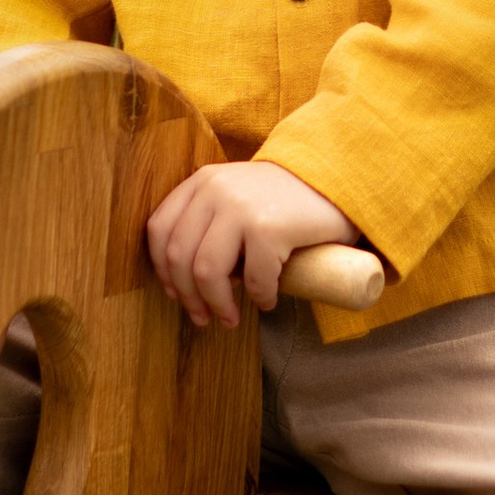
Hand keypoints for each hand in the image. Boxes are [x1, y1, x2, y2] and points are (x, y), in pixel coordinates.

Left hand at [145, 164, 360, 328]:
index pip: (160, 230)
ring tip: (231, 318)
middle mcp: (215, 190)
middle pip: (180, 257)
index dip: (163, 270)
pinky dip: (261, 298)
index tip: (176, 294)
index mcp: (201, 182)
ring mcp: (241, 207)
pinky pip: (255, 279)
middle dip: (189, 298)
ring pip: (207, 273)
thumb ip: (207, 221)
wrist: (334, 176)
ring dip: (218, 305)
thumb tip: (184, 281)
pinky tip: (269, 300)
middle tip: (205, 318)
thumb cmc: (282, 199)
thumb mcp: (234, 196)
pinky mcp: (269, 228)